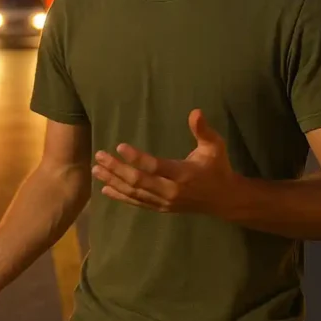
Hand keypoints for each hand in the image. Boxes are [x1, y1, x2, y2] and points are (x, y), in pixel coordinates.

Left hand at [92, 109, 237, 214]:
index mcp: (183, 174)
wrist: (225, 200)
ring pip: (135, 193)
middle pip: (139, 181)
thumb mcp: (215, 146)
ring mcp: (164, 202)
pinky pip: (137, 203)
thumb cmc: (218, 168)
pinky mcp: (161, 208)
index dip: (137, 158)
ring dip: (114, 181)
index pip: (155, 167)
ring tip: (96, 170)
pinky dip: (121, 197)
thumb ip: (203, 130)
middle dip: (117, 169)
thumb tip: (195, 112)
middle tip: (100, 156)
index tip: (119, 147)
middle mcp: (171, 191)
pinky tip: (105, 189)